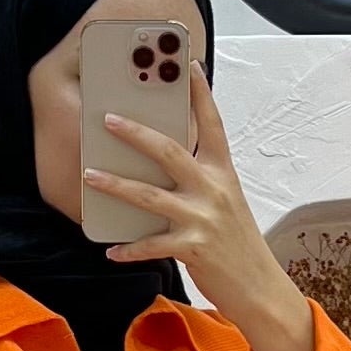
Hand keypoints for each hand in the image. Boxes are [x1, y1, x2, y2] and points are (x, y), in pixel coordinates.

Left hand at [85, 62, 316, 350]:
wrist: (260, 288)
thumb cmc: (238, 244)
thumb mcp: (226, 202)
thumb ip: (201, 180)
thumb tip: (163, 164)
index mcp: (223, 172)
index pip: (211, 123)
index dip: (199, 92)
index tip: (187, 63)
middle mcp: (213, 189)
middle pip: (169, 151)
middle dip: (136, 133)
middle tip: (108, 120)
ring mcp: (203, 219)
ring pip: (150, 196)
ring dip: (116, 185)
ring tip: (90, 176)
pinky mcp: (193, 249)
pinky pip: (152, 246)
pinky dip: (129, 249)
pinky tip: (111, 250)